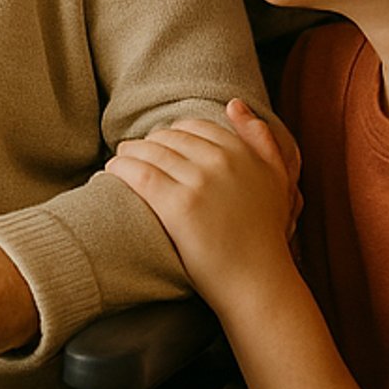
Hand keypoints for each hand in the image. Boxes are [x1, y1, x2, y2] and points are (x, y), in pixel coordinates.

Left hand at [106, 102, 292, 300]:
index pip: (194, 126)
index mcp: (242, 152)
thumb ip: (261, 139)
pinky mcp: (177, 206)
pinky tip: (111, 173)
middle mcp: (222, 161)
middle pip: (168, 137)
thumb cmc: (264, 238)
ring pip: (149, 152)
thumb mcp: (278, 181)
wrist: (258, 285)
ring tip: (118, 163)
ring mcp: (199, 181)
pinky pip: (138, 174)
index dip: (172, 135)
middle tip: (133, 154)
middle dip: (148, 143)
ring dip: (128, 154)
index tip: (160, 147)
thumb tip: (234, 103)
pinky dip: (119, 169)